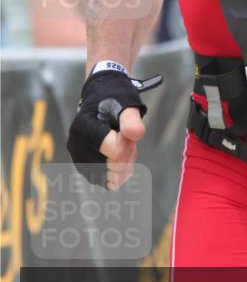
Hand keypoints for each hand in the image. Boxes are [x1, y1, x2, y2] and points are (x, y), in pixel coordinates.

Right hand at [67, 69, 156, 188]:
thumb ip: (131, 119)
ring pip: (110, 176)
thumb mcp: (126, 104)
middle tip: (128, 136)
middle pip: (113, 166)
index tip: (129, 132)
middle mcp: (76, 146)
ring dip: (124, 163)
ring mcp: (78, 159)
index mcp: (83, 128)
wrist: (102, 100)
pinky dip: (118, 172)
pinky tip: (120, 154)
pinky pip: (106, 181)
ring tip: (123, 143)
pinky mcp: (84, 168)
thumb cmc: (115, 100)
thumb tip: (136, 134)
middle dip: (127, 154)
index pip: (115, 152)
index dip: (128, 145)